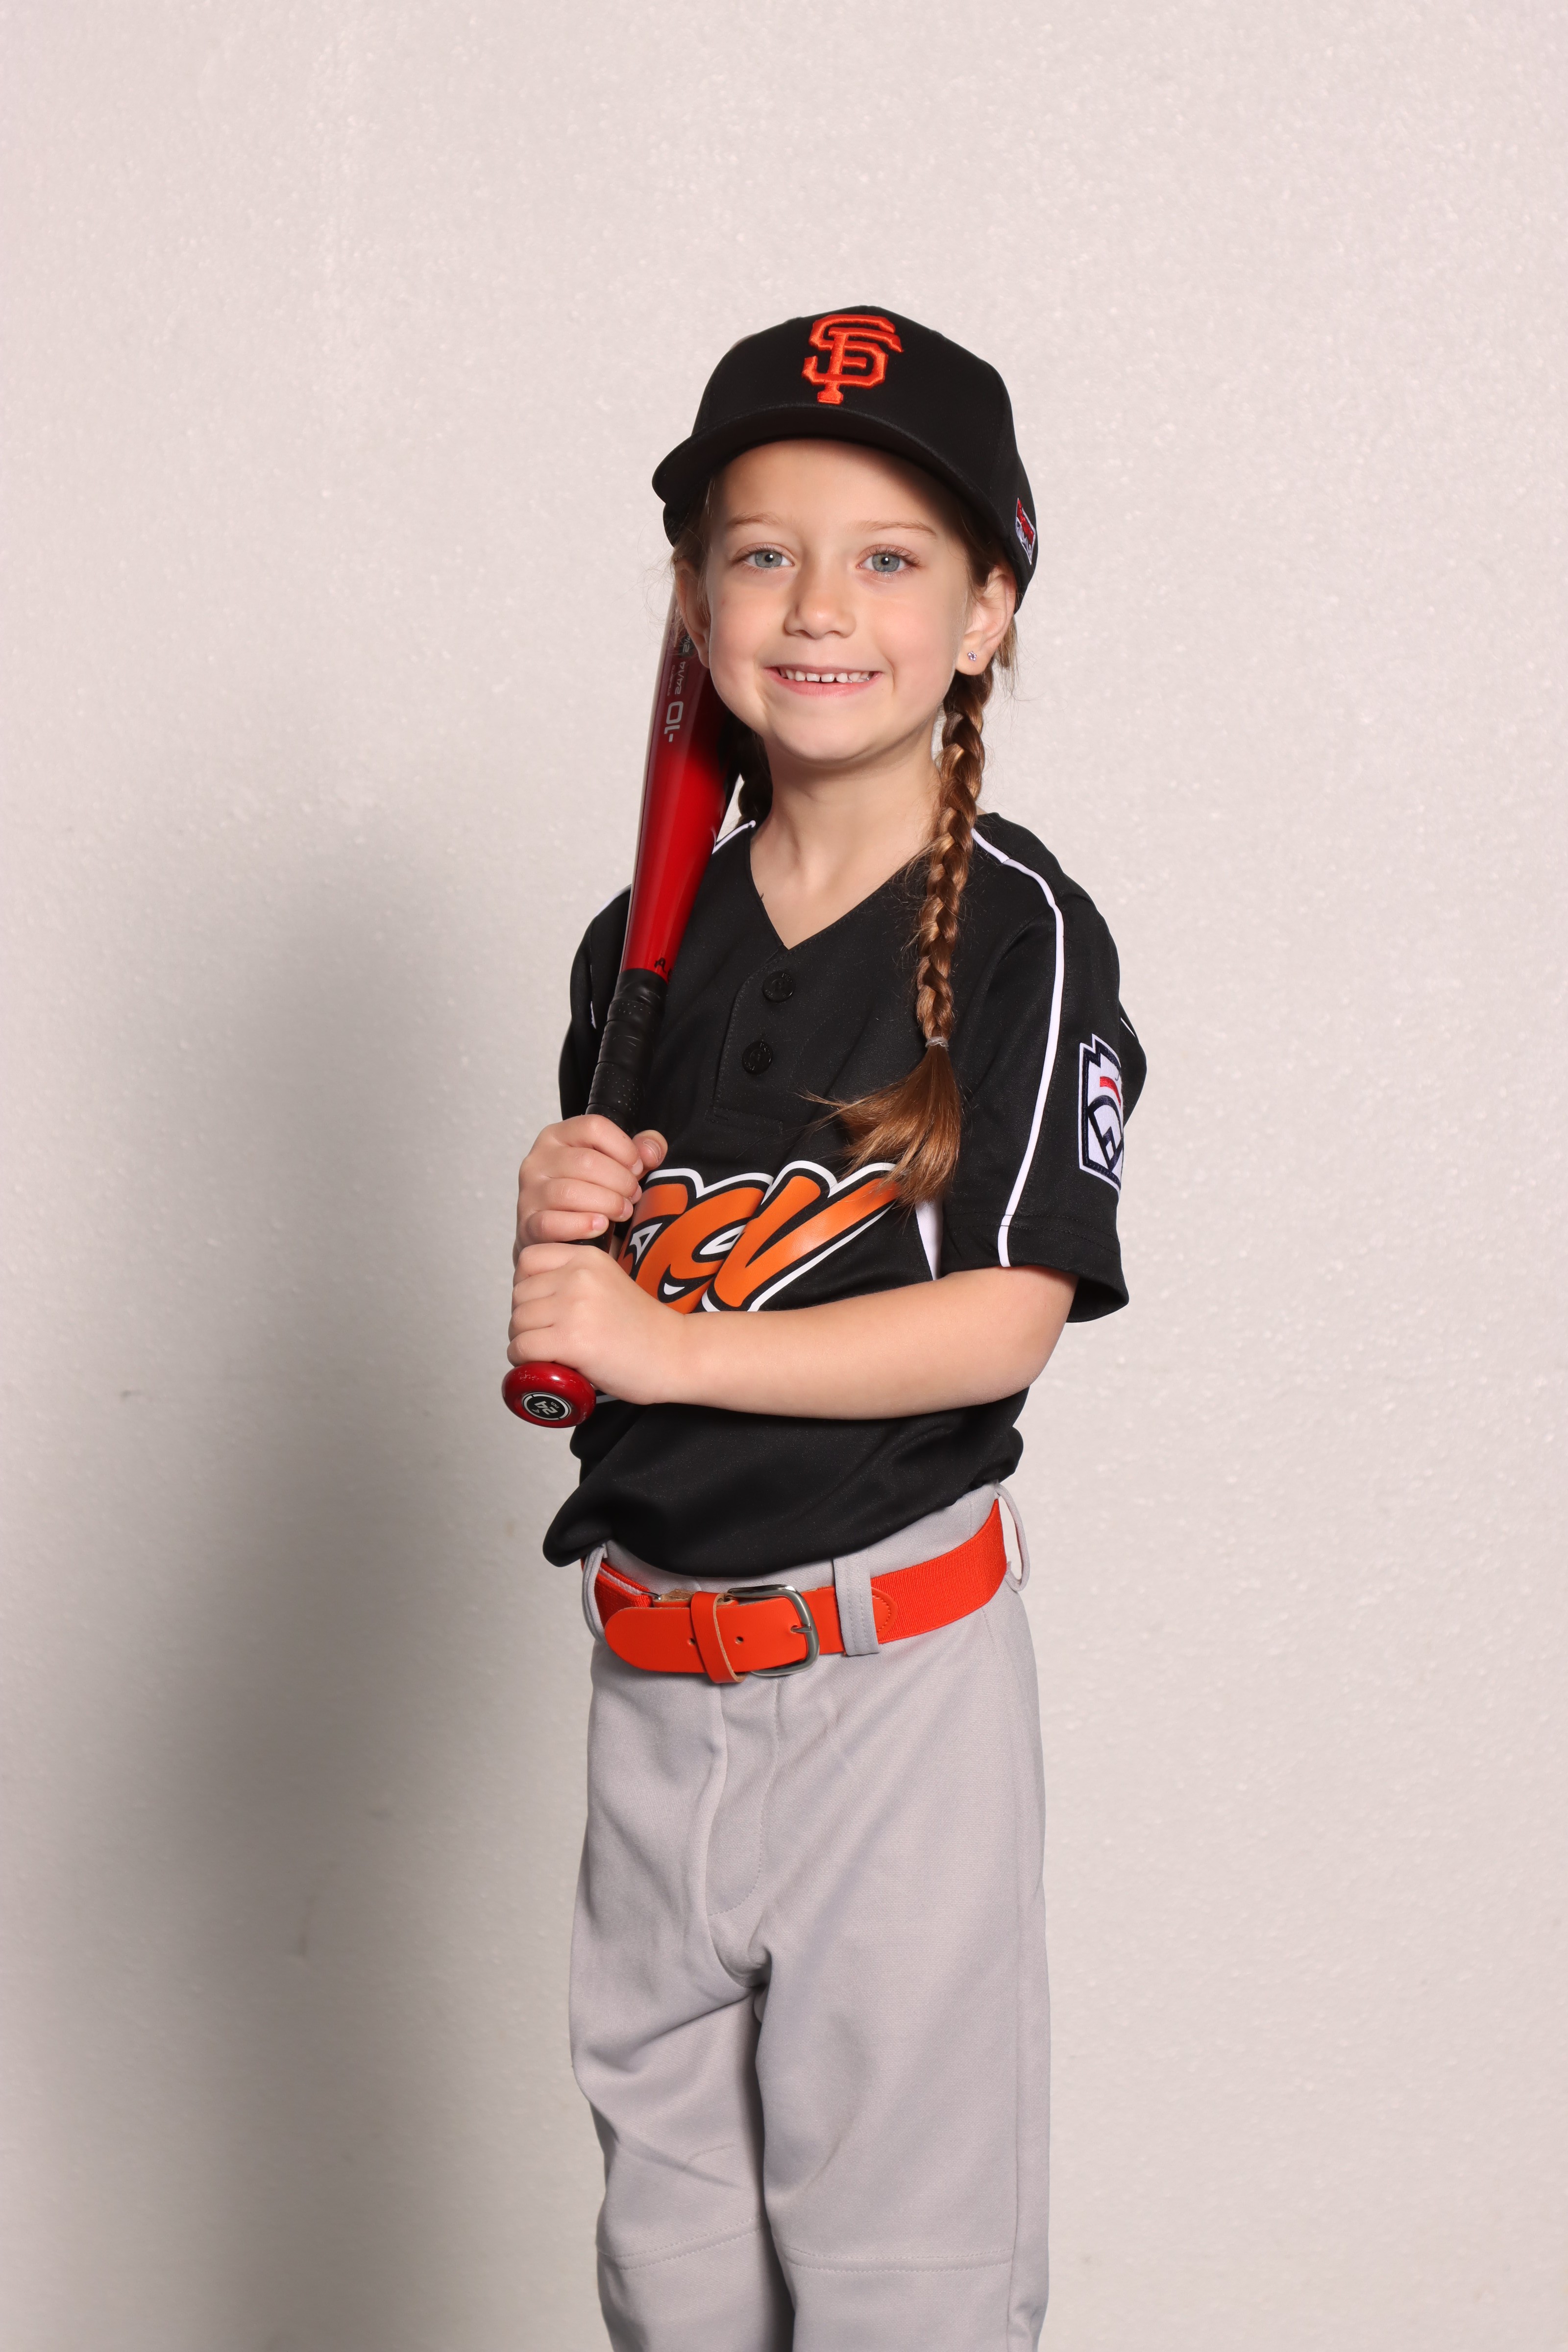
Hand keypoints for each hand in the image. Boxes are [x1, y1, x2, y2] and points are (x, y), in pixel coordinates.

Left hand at [508, 1238, 689, 1406]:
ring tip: (547, 1352)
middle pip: (519, 1295)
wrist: (676, 1354)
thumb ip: (573, 1278)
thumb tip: (527, 1294)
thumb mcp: (606, 1282)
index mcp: (587, 1257)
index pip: (527, 1260)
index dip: (527, 1287)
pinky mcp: (572, 1340)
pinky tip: (544, 1365)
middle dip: (525, 1319)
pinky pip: (522, 1348)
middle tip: (545, 1336)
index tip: (541, 1307)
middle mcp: (578, 1276)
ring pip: (517, 1322)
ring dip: (524, 1342)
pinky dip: (524, 1361)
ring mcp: (574, 1307)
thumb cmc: (641, 1327)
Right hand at [514, 1117, 667, 1259]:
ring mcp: (529, 1193)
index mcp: (558, 1136)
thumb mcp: (616, 1166)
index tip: (637, 1167)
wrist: (558, 1238)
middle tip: (633, 1195)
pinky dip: (581, 1225)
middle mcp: (538, 1160)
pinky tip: (600, 1226)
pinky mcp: (527, 1224)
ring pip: (570, 1192)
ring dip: (606, 1204)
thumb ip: (640, 1150)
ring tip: (622, 1212)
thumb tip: (651, 1151)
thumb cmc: (588, 1196)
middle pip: (585, 1162)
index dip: (624, 1148)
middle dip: (620, 1181)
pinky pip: (552, 1223)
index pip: (593, 1127)